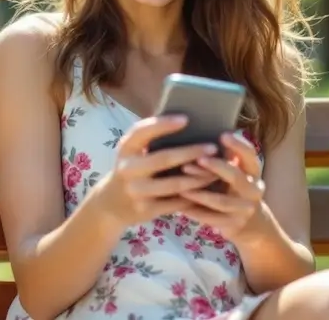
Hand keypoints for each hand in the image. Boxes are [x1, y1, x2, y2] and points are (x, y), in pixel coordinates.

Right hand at [91, 115, 218, 231]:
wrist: (111, 204)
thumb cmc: (131, 168)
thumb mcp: (132, 151)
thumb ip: (151, 139)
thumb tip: (187, 122)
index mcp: (126, 148)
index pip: (142, 132)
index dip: (163, 125)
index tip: (186, 119)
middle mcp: (128, 169)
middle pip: (164, 159)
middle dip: (191, 152)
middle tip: (213, 147)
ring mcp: (137, 191)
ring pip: (175, 184)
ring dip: (199, 177)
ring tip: (217, 170)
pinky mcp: (146, 210)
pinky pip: (177, 203)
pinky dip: (195, 196)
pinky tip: (209, 189)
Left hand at [177, 132, 265, 240]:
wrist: (251, 226)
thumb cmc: (234, 189)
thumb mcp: (234, 171)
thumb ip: (224, 156)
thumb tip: (200, 130)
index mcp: (253, 171)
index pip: (250, 155)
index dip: (238, 145)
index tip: (223, 134)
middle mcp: (253, 189)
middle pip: (236, 177)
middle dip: (217, 167)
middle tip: (198, 159)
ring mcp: (245, 209)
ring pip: (221, 201)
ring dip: (200, 193)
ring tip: (181, 185)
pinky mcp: (235, 225)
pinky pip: (212, 218)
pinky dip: (196, 212)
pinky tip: (180, 206)